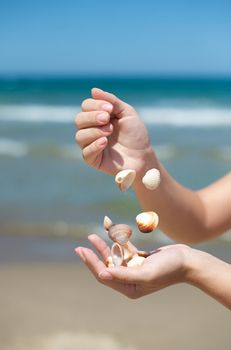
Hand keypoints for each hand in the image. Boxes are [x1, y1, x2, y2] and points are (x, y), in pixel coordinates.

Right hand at [75, 88, 153, 175]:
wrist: (143, 155)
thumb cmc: (135, 134)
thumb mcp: (127, 113)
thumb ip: (112, 101)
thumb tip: (93, 90)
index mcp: (98, 117)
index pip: (86, 106)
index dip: (95, 105)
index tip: (110, 109)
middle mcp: (91, 130)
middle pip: (79, 120)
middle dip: (92, 117)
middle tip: (107, 119)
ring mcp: (91, 145)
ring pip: (80, 136)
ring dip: (94, 131)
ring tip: (109, 132)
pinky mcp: (93, 159)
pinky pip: (85, 152)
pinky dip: (94, 145)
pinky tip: (104, 142)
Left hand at [75, 234, 191, 298]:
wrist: (187, 260)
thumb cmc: (168, 268)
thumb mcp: (145, 273)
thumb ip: (124, 275)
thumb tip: (102, 275)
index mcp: (130, 288)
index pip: (104, 275)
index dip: (91, 263)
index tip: (81, 251)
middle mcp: (130, 280)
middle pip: (106, 266)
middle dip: (93, 256)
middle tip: (79, 247)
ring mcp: (135, 269)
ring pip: (114, 257)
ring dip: (103, 246)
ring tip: (92, 236)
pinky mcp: (140, 259)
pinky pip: (125, 249)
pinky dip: (118, 241)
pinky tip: (110, 232)